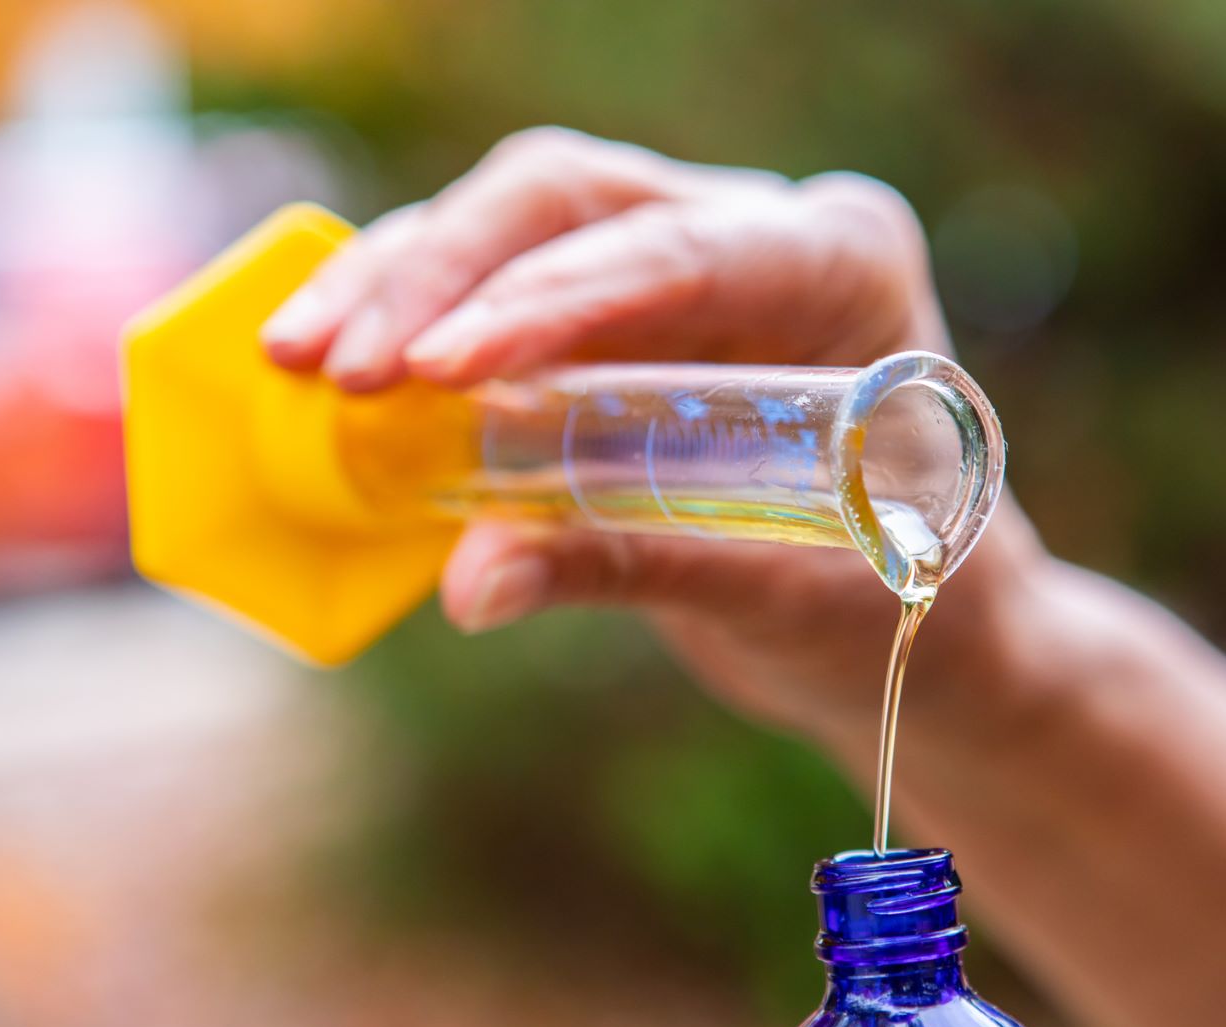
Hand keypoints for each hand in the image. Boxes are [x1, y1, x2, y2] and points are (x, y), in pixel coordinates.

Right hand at [261, 127, 1056, 759]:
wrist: (926, 626)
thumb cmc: (900, 600)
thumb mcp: (785, 592)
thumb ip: (638, 566)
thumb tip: (474, 582)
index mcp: (842, 264)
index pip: (679, 250)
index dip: (545, 297)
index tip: (439, 364)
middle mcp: (758, 229)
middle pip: (567, 201)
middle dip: (441, 274)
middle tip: (340, 367)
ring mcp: (679, 258)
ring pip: (511, 225)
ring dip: (398, 283)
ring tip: (299, 360)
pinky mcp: (614, 314)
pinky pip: (492, 287)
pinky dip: (409, 319)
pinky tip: (326, 361)